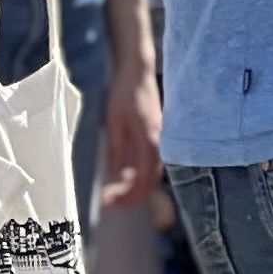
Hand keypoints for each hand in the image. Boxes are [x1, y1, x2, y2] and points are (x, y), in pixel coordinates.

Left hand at [99, 57, 164, 209]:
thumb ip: (116, 150)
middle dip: (132, 196)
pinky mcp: (159, 134)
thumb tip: (115, 177)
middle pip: (151, 182)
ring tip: (116, 191)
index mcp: (150, 143)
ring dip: (137, 186)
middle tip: (111, 202)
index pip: (143, 182)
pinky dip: (141, 173)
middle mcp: (161, 144)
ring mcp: (162, 139)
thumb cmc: (123, 93)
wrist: (137, 71)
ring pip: (153, 172)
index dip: (127, 196)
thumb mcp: (113, 123)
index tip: (109, 202)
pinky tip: (127, 173)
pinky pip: (153, 162)